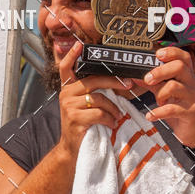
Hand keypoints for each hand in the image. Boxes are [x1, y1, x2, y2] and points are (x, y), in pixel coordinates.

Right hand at [56, 41, 131, 160]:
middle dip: (114, 82)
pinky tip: (111, 123)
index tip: (79, 45)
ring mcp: (68, 107)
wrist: (72, 148)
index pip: (66, 67)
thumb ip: (95, 92)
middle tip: (129, 84)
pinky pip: (99, 113)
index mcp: (68, 88)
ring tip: (117, 115)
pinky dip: (109, 118)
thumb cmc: (83, 125)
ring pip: (99, 99)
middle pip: (93, 81)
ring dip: (113, 108)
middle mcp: (65, 95)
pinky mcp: (75, 119)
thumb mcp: (86, 105)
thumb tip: (120, 82)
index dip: (72, 55)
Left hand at [141, 46, 194, 146]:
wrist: (194, 129)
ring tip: (157, 101)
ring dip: (160, 93)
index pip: (183, 57)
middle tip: (148, 79)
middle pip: (179, 67)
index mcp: (186, 75)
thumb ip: (153, 83)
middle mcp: (191, 83)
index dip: (171, 52)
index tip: (157, 54)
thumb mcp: (165, 92)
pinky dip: (159, 112)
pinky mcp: (190, 112)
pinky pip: (173, 109)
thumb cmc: (179, 106)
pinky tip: (151, 115)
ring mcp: (192, 97)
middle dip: (160, 71)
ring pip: (175, 86)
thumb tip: (136, 76)